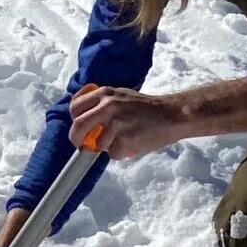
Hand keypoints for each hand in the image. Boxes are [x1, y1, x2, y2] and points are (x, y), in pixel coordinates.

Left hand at [68, 77, 246, 156]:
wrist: (172, 115)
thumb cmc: (145, 108)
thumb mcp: (120, 96)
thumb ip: (102, 104)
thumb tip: (84, 121)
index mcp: (104, 93)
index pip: (75, 107)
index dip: (74, 120)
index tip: (78, 129)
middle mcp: (107, 106)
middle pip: (78, 127)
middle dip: (77, 139)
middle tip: (82, 145)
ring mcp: (115, 123)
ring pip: (98, 144)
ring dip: (109, 147)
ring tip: (125, 138)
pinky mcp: (125, 140)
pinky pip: (114, 154)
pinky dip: (122, 153)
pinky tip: (133, 143)